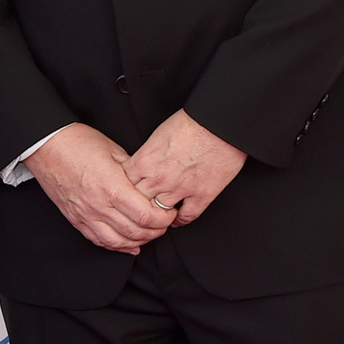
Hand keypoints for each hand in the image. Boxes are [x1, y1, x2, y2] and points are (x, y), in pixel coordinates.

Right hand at [23, 124, 170, 254]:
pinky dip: (118, 246)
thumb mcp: (115, 152)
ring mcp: (86, 215)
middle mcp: (99, 206)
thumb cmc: (79, 144)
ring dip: (139, 241)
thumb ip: (134, 173)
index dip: (164, 219)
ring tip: (149, 233)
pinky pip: (100, 241)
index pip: (146, 216)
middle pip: (136, 232)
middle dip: (156, 231)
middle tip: (164, 223)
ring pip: (119, 242)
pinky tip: (129, 244)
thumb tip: (150, 186)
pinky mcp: (77, 220)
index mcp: (112, 187)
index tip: (169, 212)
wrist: (48, 146)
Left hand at [124, 109, 245, 225]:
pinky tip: (177, 218)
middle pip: (139, 203)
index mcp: (145, 162)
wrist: (219, 123)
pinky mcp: (202, 195)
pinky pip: (187, 217)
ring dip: (159, 215)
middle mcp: (159, 179)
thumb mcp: (157, 135)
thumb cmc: (191, 123)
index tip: (128, 193)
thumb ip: (147, 155)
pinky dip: (181, 220)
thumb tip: (142, 166)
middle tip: (140, 208)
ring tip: (158, 215)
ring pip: (160, 214)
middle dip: (139, 205)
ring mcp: (180, 189)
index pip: (124, 186)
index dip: (126, 191)